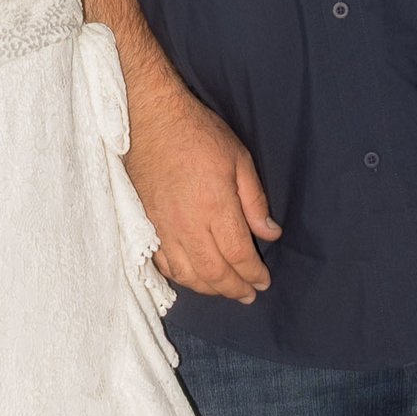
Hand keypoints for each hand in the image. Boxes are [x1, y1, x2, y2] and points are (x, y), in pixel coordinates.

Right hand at [126, 76, 282, 300]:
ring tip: (225, 290)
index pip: (238, 255)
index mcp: (215, 207)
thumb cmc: (198, 134)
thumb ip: (255, 201)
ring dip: (209, 289)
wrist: (149, 120)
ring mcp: (163, 228)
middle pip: (213, 273)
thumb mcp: (239, 159)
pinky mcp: (146, 226)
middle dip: (234, 289)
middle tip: (249, 295)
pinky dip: (181, 278)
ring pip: (187, 275)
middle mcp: (188, 225)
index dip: (253, 274)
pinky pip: (163, 264)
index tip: (264, 282)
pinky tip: (193, 277)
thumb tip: (270, 234)